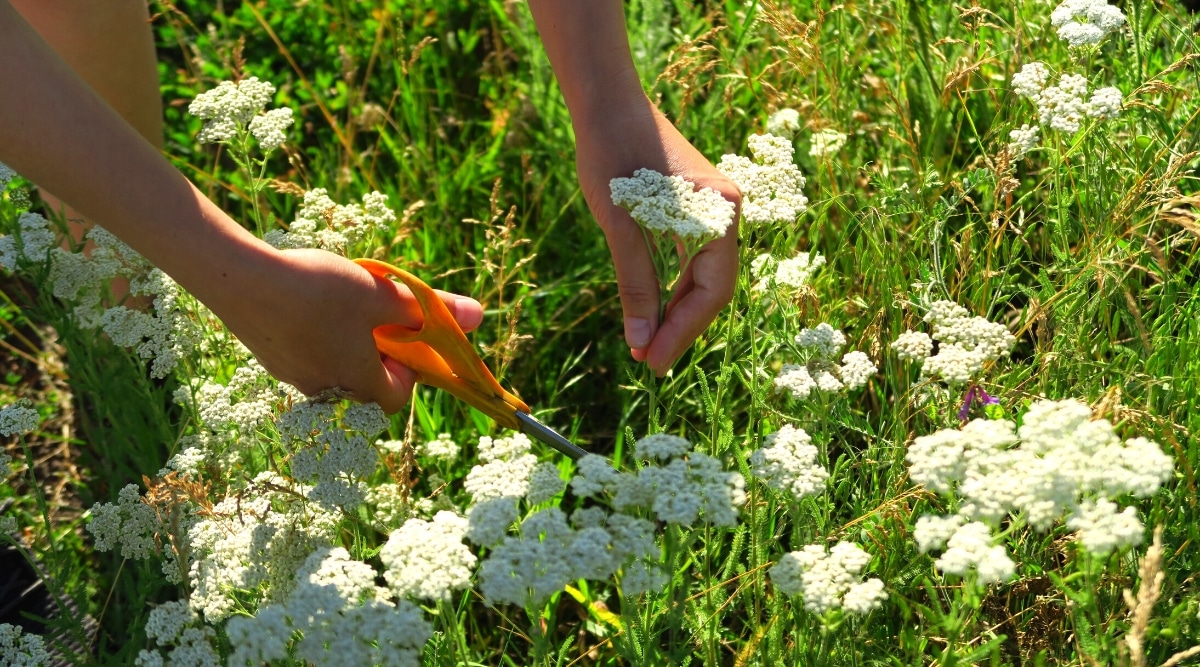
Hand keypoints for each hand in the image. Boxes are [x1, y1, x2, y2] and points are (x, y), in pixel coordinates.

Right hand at [211, 248, 482, 413]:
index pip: (396, 397)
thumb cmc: (318, 289)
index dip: (410, 370)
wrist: (238, 278)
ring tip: (339, 303)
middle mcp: (323, 388)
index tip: (405, 337)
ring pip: (334, 368)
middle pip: (365, 384)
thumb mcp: (381, 294)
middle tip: (375, 315)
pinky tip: (307, 301)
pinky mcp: (269, 357)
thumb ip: (427, 309)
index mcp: (356, 381)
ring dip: (346, 342)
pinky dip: (316, 335)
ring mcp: (292, 375)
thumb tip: (478, 315)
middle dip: (378, 353)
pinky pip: (306, 355)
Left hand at [574, 102, 740, 374]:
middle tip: (647, 361)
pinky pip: (690, 258)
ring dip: (674, 310)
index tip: (653, 362)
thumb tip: (641, 340)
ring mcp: (711, 209)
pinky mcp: (692, 207)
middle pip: (712, 288)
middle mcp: (724, 211)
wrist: (604, 101)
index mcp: (719, 214)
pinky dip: (670, 286)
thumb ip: (635, 283)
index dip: (683, 332)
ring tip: (646, 343)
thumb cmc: (611, 154)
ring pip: (700, 276)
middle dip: (680, 327)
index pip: (712, 292)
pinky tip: (650, 308)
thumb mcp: (620, 225)